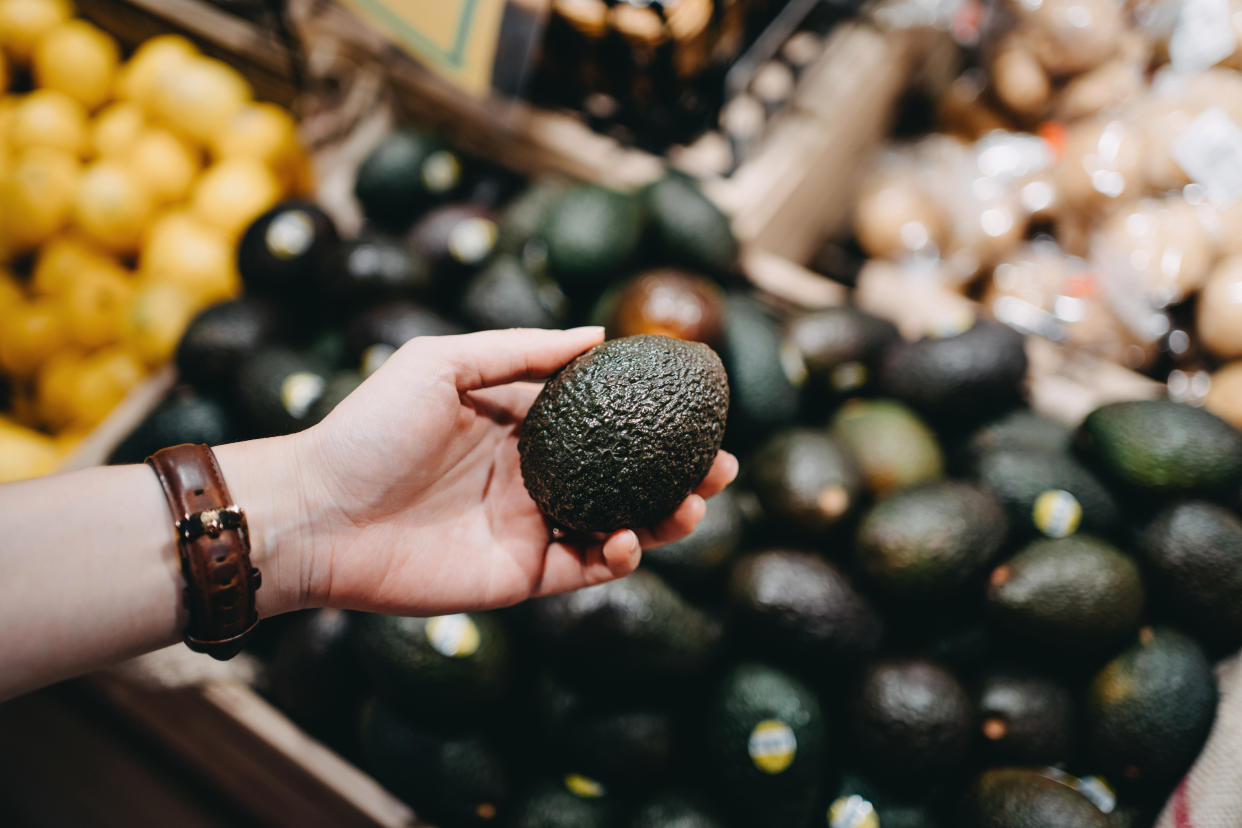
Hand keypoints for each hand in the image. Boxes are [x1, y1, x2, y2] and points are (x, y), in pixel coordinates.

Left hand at [285, 327, 736, 615]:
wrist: (317, 512)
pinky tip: (628, 539)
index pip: (603, 421)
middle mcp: (533, 477)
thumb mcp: (442, 364)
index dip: (653, 418)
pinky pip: (584, 570)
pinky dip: (617, 558)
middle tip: (722, 466)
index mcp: (520, 426)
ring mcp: (529, 527)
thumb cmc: (369, 429)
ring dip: (665, 520)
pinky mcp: (519, 575)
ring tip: (695, 504)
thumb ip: (521, 350)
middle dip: (680, 474)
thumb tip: (598, 335)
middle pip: (626, 477)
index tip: (697, 408)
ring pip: (619, 526)